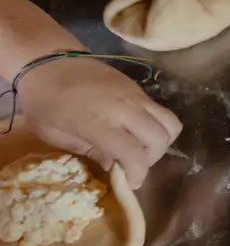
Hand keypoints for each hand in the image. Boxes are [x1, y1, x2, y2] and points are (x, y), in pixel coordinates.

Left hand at [20, 57, 181, 189]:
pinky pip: (161, 111)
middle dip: (150, 159)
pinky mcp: (138, 89)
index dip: (138, 174)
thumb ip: (90, 151)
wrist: (48, 62)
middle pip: (160, 139)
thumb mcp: (56, 135)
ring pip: (170, 123)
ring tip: (139, 147)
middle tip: (131, 164)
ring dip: (159, 141)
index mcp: (100, 122)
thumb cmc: (44, 102)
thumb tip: (115, 166)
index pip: (134, 154)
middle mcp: (125, 108)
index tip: (131, 184)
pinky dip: (156, 126)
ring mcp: (136, 95)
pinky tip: (134, 130)